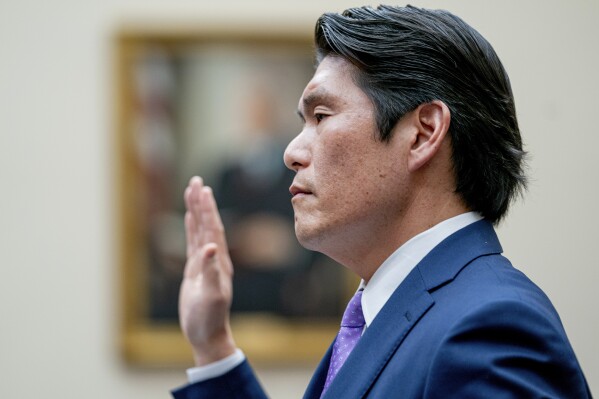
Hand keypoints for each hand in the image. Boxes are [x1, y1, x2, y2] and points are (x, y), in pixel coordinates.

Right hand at [179, 176, 235, 365]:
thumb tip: (210, 247)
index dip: (207, 209)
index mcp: (218, 260)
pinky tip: (189, 218)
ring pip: (199, 230)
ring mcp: (205, 263)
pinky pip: (193, 243)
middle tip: (196, 180)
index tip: (201, 188)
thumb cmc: (209, 318)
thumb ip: (210, 271)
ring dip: (196, 211)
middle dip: (201, 202)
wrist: (207, 334)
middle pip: (207, 224)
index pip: (212, 228)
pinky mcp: (196, 270)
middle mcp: (214, 258)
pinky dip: (191, 228)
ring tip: (192, 191)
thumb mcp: (211, 295)